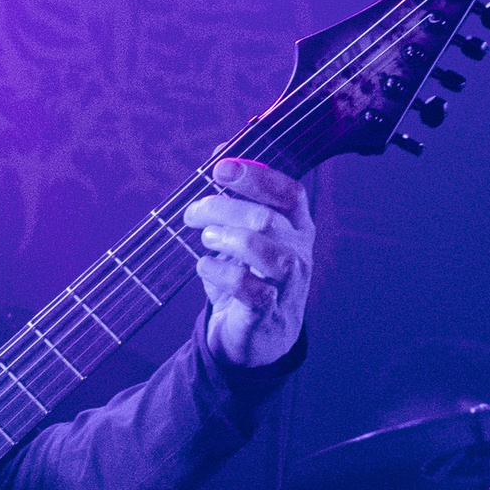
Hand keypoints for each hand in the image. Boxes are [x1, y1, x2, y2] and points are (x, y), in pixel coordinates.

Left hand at [184, 158, 313, 368]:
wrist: (255, 338)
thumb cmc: (249, 276)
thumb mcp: (243, 234)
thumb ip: (235, 197)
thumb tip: (219, 152)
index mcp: (296, 226)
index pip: (288, 192)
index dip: (256, 176)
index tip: (220, 169)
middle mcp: (298, 251)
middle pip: (264, 217)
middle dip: (221, 208)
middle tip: (192, 214)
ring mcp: (287, 282)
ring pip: (259, 248)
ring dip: (223, 238)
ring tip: (206, 240)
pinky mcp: (267, 310)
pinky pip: (245, 285)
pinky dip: (217, 271)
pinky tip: (205, 267)